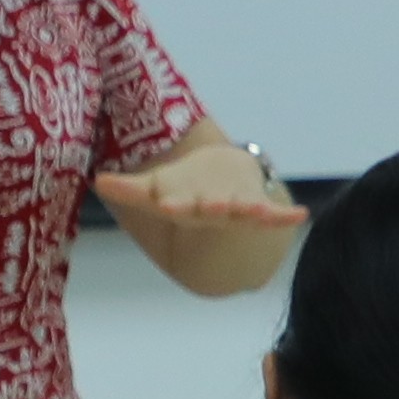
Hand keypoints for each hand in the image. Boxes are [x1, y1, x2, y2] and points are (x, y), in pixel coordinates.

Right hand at [99, 139, 302, 243]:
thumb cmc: (182, 188)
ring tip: (259, 210)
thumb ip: (129, 189)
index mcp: (184, 206)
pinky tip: (302, 215)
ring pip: (243, 212)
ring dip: (251, 212)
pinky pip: (276, 214)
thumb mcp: (155, 188)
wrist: (216, 189)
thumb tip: (96, 180)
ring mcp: (237, 210)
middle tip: (213, 207)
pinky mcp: (259, 204)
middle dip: (212, 207)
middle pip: (211, 210)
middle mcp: (211, 212)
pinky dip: (287, 217)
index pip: (176, 205)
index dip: (173, 204)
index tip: (169, 204)